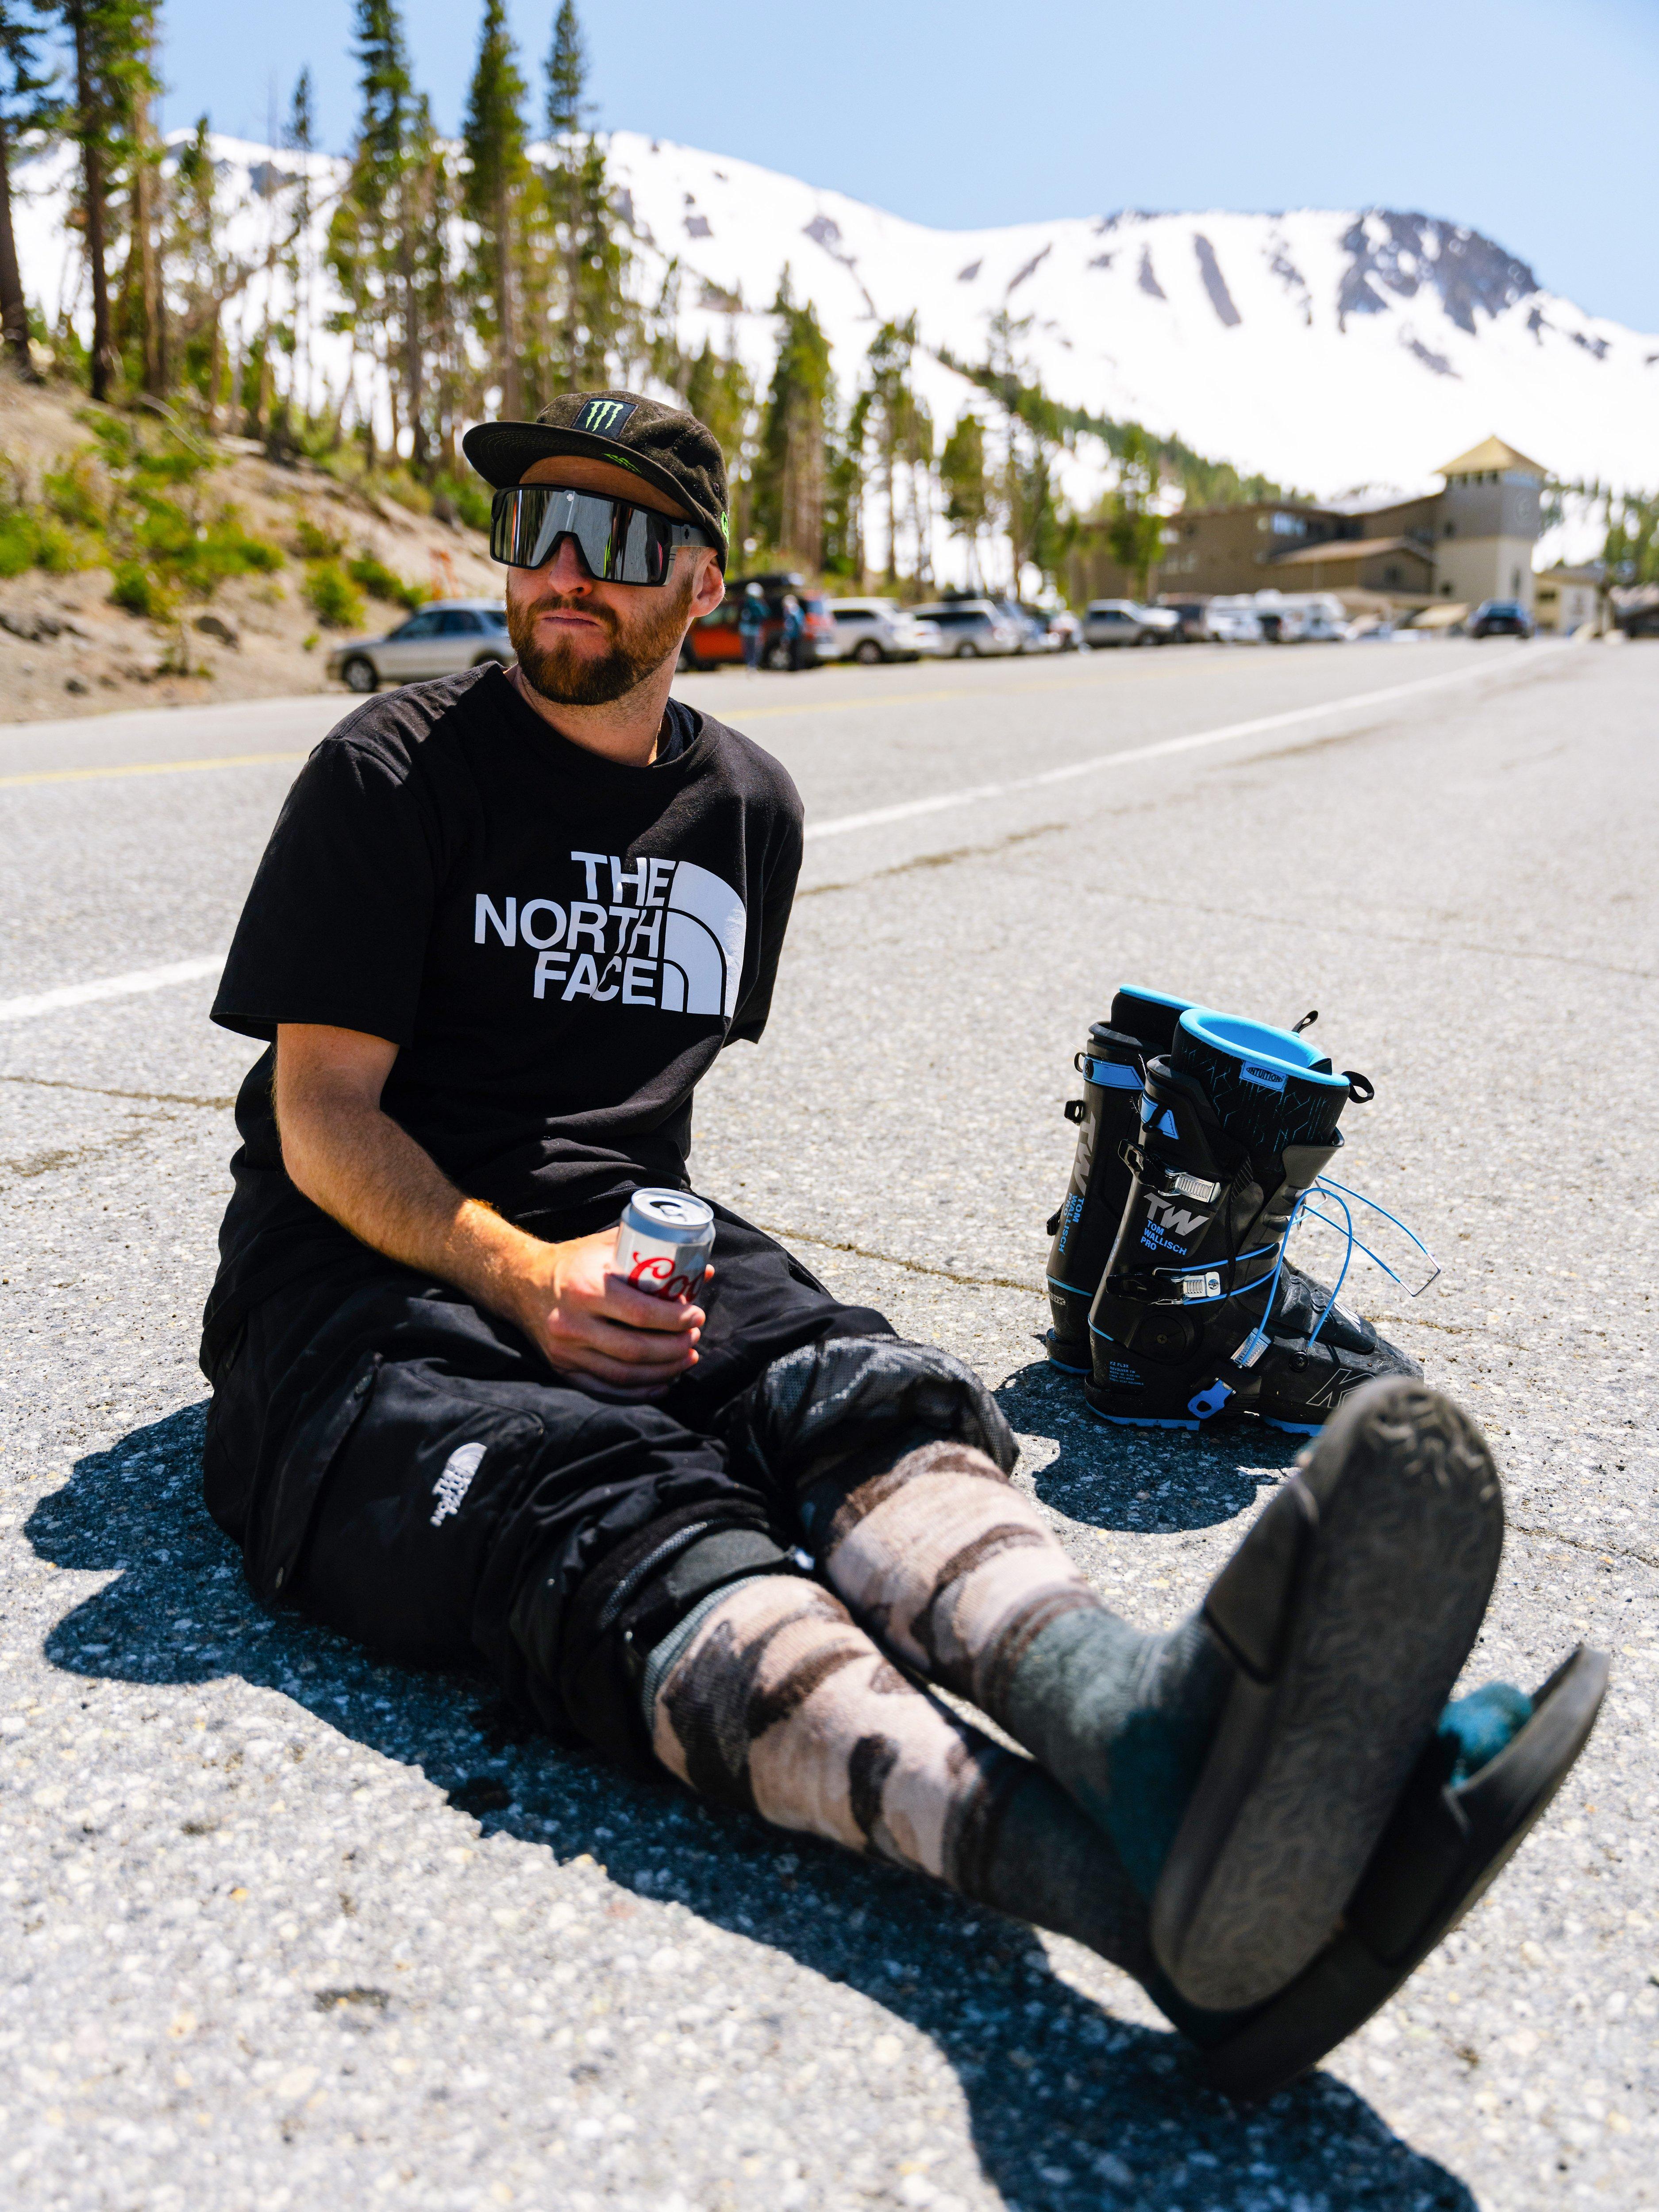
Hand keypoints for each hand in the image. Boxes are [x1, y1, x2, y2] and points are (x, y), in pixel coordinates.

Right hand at [510, 1226, 710, 1400]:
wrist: (520, 1282)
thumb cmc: (573, 1261)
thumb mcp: (606, 1246)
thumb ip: (651, 1253)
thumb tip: (701, 1270)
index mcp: (586, 1288)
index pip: (640, 1313)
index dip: (675, 1319)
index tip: (696, 1316)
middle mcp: (573, 1323)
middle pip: (635, 1349)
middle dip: (674, 1348)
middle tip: (694, 1339)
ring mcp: (566, 1351)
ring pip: (623, 1374)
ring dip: (662, 1372)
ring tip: (686, 1359)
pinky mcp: (562, 1369)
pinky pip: (604, 1390)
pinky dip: (637, 1393)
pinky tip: (661, 1385)